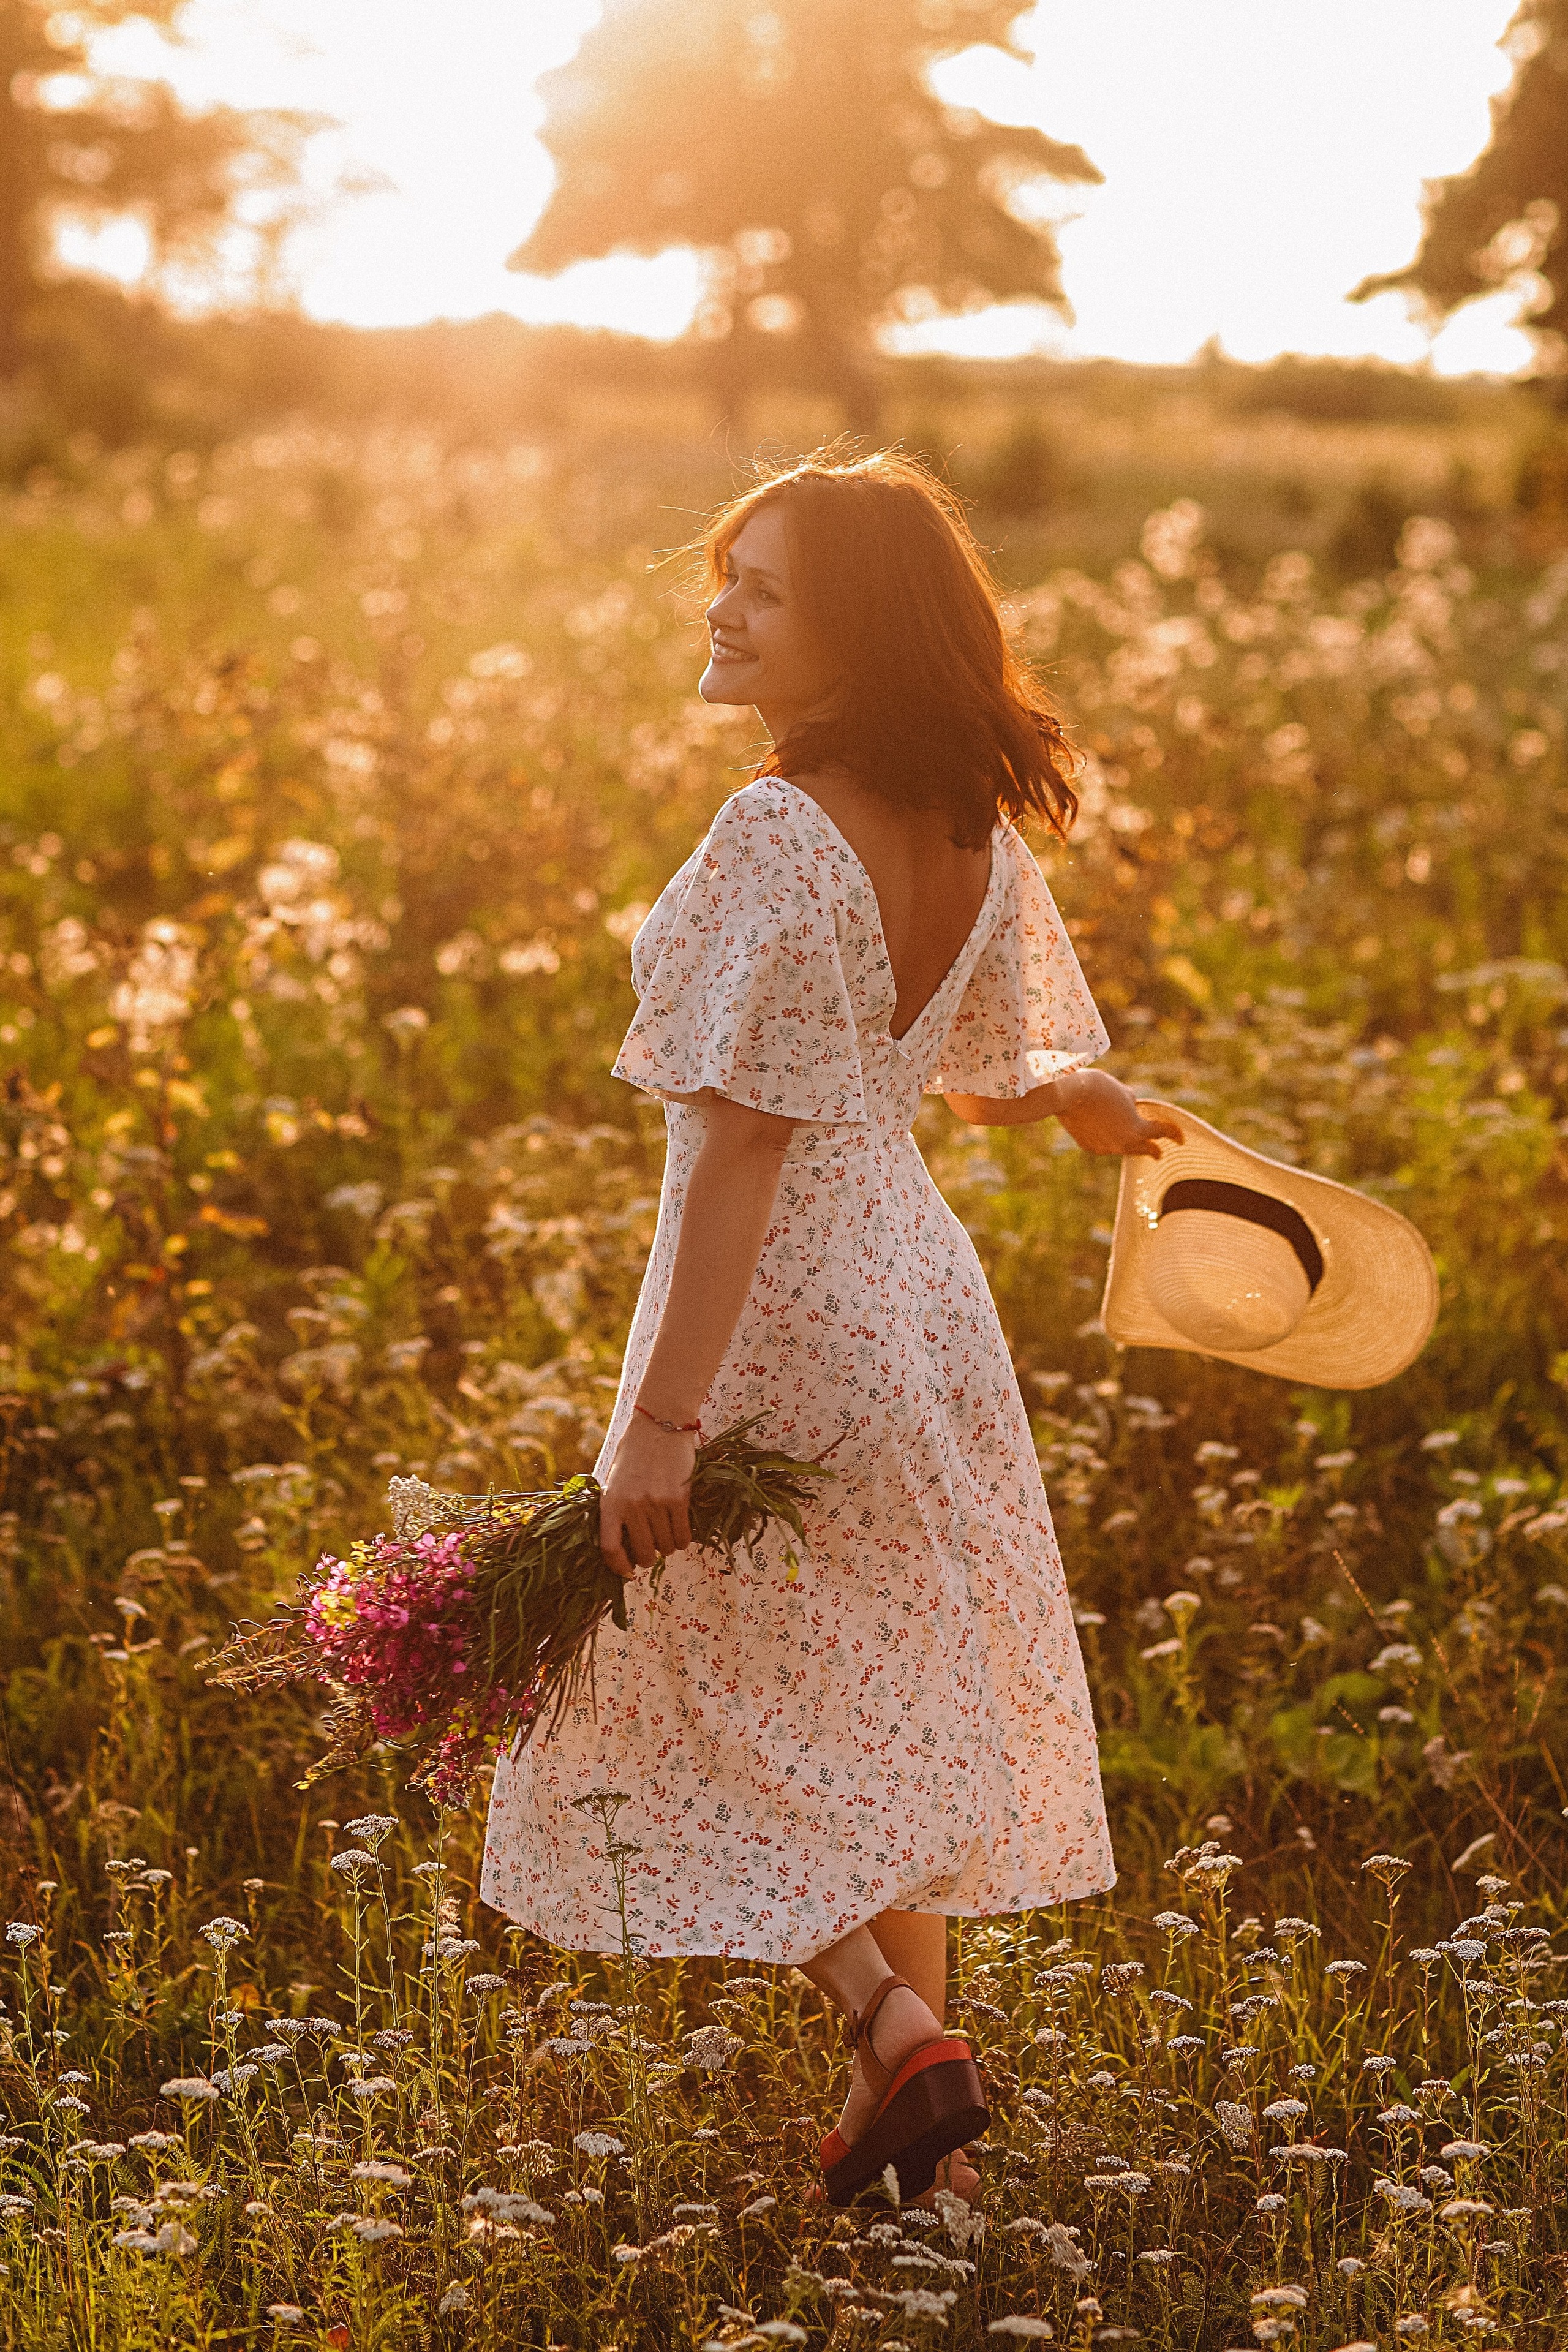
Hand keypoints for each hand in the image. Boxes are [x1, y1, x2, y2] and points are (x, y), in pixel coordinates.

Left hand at [598, 1417, 696, 1578]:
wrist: (659, 1424)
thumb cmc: (634, 1452)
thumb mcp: (614, 1480)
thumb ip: (615, 1508)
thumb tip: (621, 1544)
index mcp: (610, 1502)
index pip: (609, 1548)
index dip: (618, 1566)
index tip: (626, 1572)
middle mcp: (632, 1505)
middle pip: (643, 1552)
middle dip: (648, 1558)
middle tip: (652, 1552)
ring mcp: (656, 1502)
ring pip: (666, 1546)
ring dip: (668, 1547)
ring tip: (668, 1536)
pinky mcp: (679, 1498)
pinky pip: (683, 1535)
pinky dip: (684, 1539)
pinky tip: (682, 1532)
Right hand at [1052, 1069, 1183, 1158]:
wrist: (1069, 1094)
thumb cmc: (1101, 1088)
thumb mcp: (1125, 1093)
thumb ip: (1132, 1106)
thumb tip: (1130, 1112)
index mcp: (1137, 1130)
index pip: (1161, 1133)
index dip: (1173, 1134)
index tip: (1181, 1139)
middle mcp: (1123, 1144)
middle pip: (1143, 1149)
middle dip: (1152, 1149)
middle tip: (1158, 1152)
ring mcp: (1104, 1148)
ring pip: (1122, 1147)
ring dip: (1127, 1140)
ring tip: (1123, 1131)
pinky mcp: (1088, 1146)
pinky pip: (1103, 1143)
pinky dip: (1106, 1137)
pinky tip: (1099, 1126)